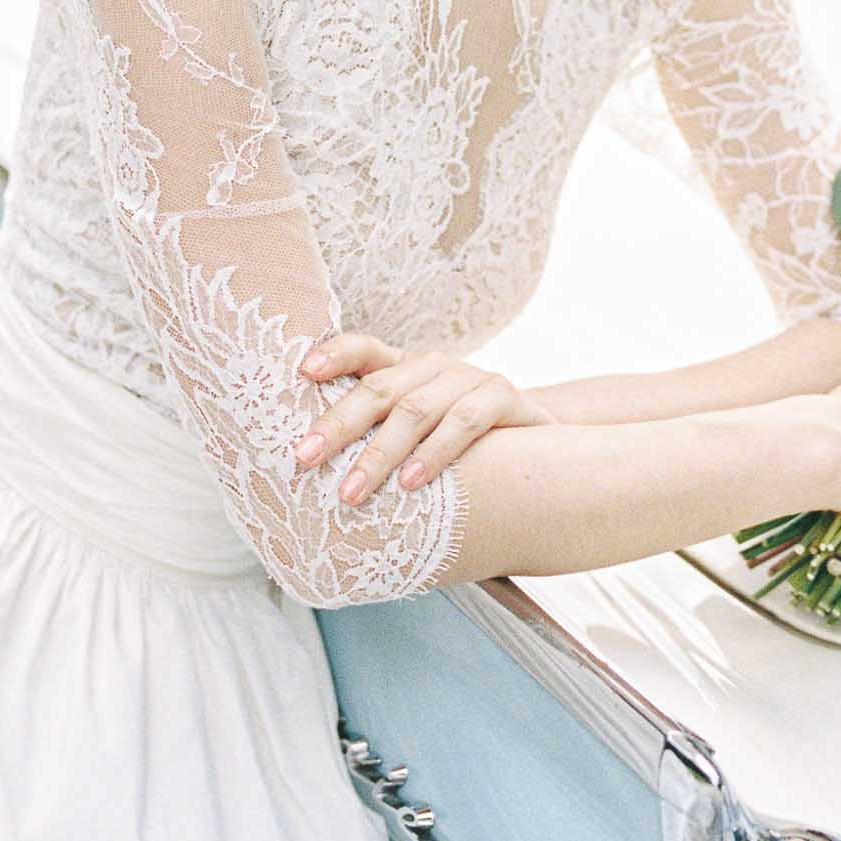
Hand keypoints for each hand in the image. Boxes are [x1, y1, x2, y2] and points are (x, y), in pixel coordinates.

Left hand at [292, 333, 558, 503]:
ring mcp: (469, 377)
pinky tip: (411, 483)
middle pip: (380, 387)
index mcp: (405, 368)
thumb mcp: (418, 432)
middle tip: (304, 458)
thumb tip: (308, 470)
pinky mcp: (503, 396)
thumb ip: (377, 436)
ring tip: (352, 492)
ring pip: (416, 409)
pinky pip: (465, 421)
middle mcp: (434, 366)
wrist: (538, 442)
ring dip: (380, 453)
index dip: (334, 354)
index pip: (364, 349)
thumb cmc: (461, 445)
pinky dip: (434, 453)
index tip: (302, 372)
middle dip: (338, 424)